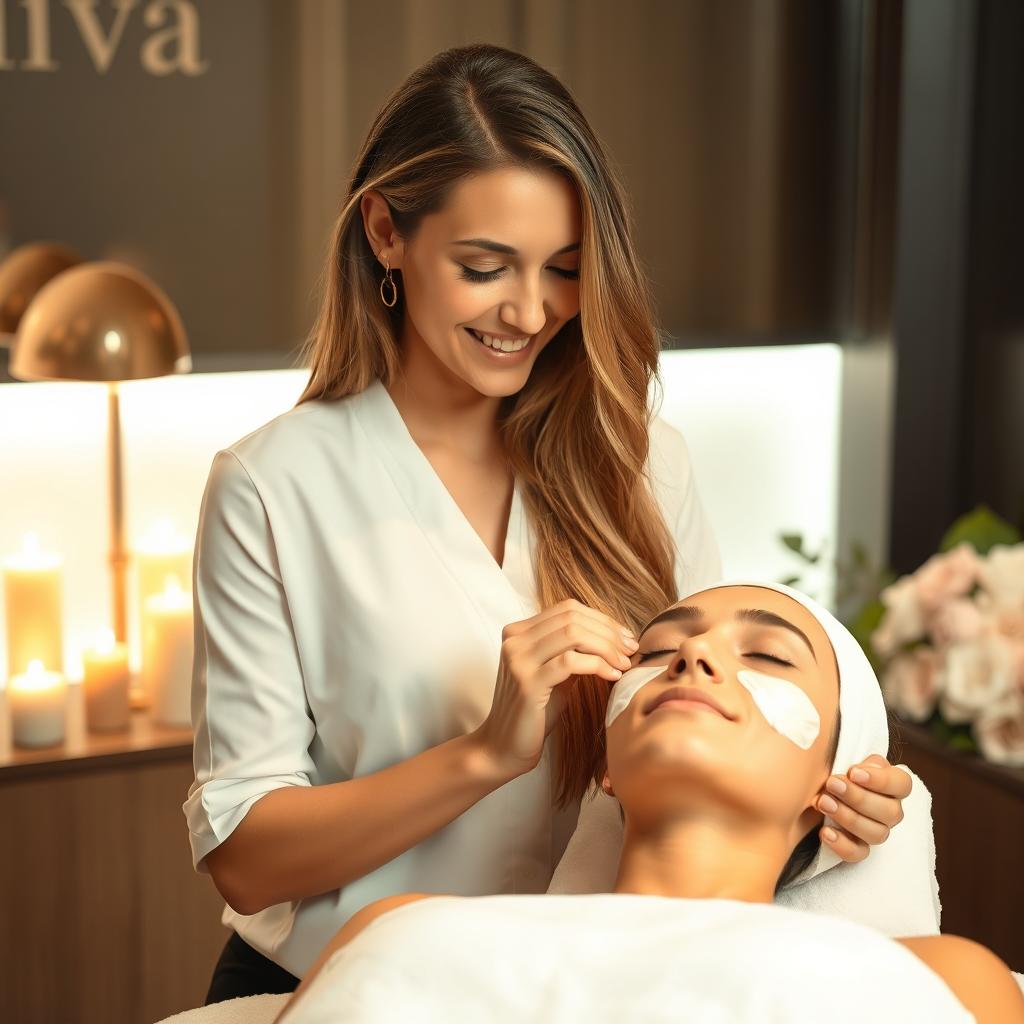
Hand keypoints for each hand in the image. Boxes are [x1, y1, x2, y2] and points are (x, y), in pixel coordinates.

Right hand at [473, 599, 636, 780]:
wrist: (503, 747)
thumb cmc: (534, 712)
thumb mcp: (556, 674)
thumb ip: (574, 652)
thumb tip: (615, 638)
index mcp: (519, 631)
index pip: (567, 609)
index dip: (602, 619)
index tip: (625, 638)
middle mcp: (515, 639)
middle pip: (572, 618)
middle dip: (608, 632)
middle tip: (630, 650)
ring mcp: (519, 659)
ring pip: (573, 634)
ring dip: (606, 647)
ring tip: (623, 664)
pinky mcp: (527, 682)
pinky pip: (570, 662)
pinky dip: (597, 665)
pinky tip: (612, 676)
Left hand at [816, 754, 911, 862]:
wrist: (809, 788)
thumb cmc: (831, 767)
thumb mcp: (843, 756)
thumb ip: (856, 755)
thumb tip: (863, 764)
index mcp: (890, 785)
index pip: (903, 784)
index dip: (882, 780)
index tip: (854, 772)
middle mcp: (888, 810)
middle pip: (891, 812)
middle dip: (858, 797)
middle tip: (832, 784)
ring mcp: (875, 830)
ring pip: (877, 834)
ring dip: (849, 817)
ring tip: (822, 802)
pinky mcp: (857, 848)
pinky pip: (858, 854)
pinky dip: (842, 844)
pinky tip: (824, 832)